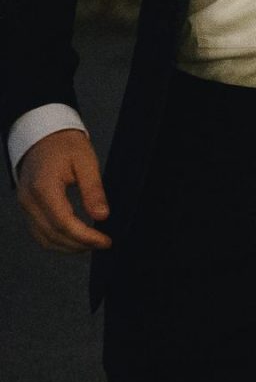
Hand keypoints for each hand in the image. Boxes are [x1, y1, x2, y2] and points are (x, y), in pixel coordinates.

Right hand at [17, 129, 110, 253]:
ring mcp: (25, 206)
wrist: (43, 134)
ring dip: (68, 247)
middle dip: (79, 245)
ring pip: (44, 239)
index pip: (64, 223)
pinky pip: (39, 232)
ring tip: (91, 244)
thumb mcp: (85, 160)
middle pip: (53, 235)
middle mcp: (29, 200)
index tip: (104, 240)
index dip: (85, 237)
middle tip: (101, 243)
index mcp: (44, 187)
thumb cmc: (63, 143)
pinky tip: (74, 239)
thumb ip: (93, 189)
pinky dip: (57, 240)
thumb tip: (102, 215)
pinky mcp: (27, 208)